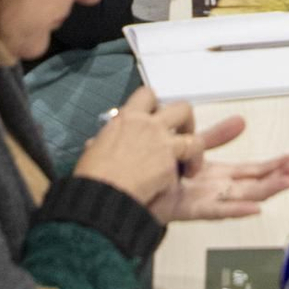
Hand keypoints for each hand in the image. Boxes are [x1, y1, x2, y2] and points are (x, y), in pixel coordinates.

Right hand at [73, 87, 198, 211]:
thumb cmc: (93, 175)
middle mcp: (148, 125)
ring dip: (195, 151)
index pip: (148, 95)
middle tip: (182, 135)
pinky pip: (186, 165)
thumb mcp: (94, 148)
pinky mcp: (170, 165)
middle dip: (187, 122)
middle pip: (182, 109)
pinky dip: (188, 172)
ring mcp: (162, 144)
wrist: (100, 194)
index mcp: (127, 118)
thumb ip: (106, 140)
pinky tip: (178, 184)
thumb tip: (97, 143)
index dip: (155, 105)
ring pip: (195, 139)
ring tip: (190, 165)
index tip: (156, 116)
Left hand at [149, 115, 288, 224]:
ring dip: (266, 189)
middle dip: (276, 174)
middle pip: (251, 181)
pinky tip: (254, 208)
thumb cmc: (153, 166)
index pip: (249, 169)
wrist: (123, 187)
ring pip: (240, 194)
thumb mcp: (189, 143)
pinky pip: (214, 210)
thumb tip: (242, 120)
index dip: (273, 164)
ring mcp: (204, 199)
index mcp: (214, 174)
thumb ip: (215, 135)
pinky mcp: (189, 209)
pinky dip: (235, 210)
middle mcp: (213, 187)